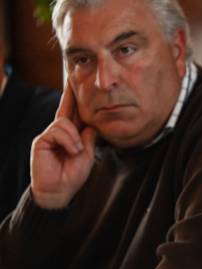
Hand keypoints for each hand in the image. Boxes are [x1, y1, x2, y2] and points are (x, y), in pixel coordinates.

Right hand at [31, 85, 96, 208]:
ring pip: (64, 123)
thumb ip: (88, 138)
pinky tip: (70, 151)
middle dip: (70, 95)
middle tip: (72, 78)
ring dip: (74, 138)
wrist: (59, 190)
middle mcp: (59, 132)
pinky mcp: (41, 140)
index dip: (76, 100)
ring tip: (76, 152)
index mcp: (71, 135)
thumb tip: (92, 123)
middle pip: (66, 110)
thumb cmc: (73, 175)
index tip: (77, 85)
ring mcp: (49, 135)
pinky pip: (57, 131)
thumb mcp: (86, 155)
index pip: (74, 114)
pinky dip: (67, 140)